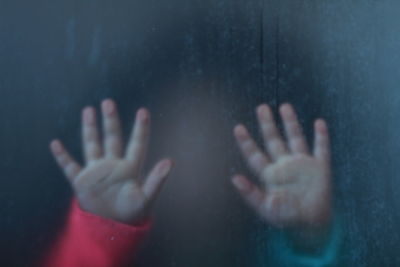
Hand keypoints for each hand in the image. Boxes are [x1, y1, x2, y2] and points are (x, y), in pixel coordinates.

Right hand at [50, 99, 172, 224]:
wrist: (113, 225)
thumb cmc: (133, 211)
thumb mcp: (147, 197)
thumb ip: (157, 180)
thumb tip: (170, 161)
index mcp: (130, 167)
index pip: (137, 143)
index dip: (141, 128)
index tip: (143, 111)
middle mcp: (113, 164)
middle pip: (112, 138)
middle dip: (110, 121)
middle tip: (108, 102)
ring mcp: (96, 171)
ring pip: (92, 145)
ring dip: (90, 129)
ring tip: (88, 110)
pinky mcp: (82, 182)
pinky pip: (70, 167)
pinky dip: (62, 157)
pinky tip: (55, 144)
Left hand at [232, 103, 330, 228]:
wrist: (312, 224)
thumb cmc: (286, 217)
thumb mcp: (266, 208)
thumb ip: (251, 194)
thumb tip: (234, 178)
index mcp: (270, 174)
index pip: (255, 155)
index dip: (246, 142)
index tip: (238, 127)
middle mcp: (285, 165)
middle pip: (273, 141)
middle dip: (267, 125)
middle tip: (261, 108)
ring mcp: (303, 165)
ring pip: (295, 138)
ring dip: (291, 123)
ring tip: (284, 106)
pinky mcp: (320, 168)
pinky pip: (321, 149)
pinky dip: (321, 137)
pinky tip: (319, 123)